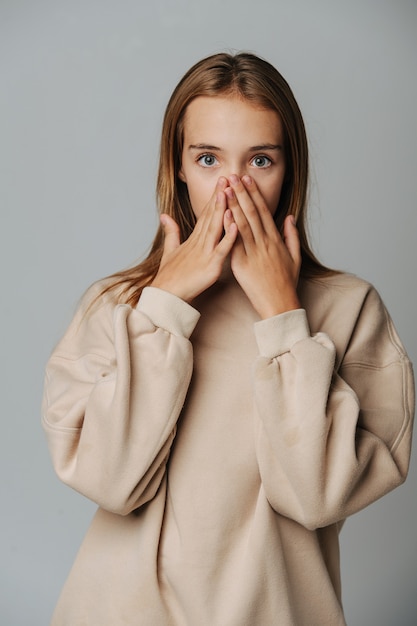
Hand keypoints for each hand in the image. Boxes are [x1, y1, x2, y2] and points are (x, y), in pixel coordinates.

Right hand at [151, 178, 237, 301]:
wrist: (166, 296)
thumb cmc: (169, 277)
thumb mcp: (169, 251)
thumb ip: (171, 232)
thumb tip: (165, 216)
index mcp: (193, 239)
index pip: (205, 214)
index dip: (213, 198)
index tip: (221, 182)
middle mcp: (200, 243)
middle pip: (211, 215)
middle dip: (220, 196)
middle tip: (228, 177)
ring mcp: (205, 253)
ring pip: (216, 227)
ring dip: (223, 209)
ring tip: (230, 191)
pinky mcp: (211, 266)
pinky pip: (222, 249)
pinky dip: (229, 236)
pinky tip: (236, 224)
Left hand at [223, 175, 300, 318]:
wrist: (280, 305)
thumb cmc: (286, 284)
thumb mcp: (294, 258)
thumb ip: (291, 236)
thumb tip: (289, 217)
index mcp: (276, 240)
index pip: (264, 211)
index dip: (254, 194)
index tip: (247, 179)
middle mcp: (265, 243)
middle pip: (252, 212)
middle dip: (241, 192)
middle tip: (232, 175)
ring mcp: (254, 253)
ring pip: (243, 224)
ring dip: (233, 204)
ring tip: (225, 188)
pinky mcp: (243, 265)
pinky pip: (235, 243)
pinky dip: (230, 227)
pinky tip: (224, 214)